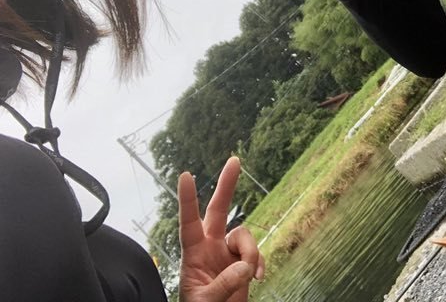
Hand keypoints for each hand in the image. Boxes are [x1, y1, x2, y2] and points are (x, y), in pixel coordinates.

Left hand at [177, 159, 263, 301]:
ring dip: (251, 253)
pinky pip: (257, 254)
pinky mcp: (244, 265)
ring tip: (249, 276)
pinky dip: (260, 263)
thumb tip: (245, 266)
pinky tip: (257, 278)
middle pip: (218, 210)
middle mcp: (210, 248)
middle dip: (227, 186)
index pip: (188, 222)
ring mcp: (228, 255)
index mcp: (193, 254)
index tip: (185, 175)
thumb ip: (223, 284)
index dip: (188, 200)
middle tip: (235, 160)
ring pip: (244, 235)